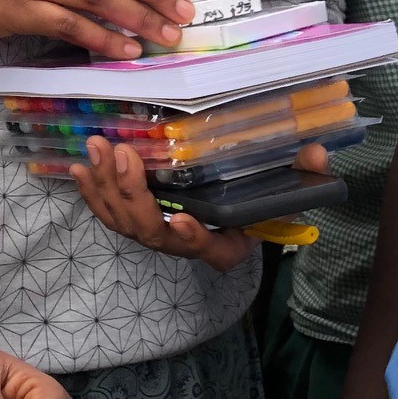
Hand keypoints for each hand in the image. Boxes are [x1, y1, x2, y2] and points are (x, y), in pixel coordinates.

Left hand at [71, 139, 331, 273]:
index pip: (210, 251)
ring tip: (97, 147)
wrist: (230, 219)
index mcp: (223, 244)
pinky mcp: (133, 220)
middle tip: (123, 154)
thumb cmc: (256, 203)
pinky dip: (91, 191)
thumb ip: (303, 176)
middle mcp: (184, 244)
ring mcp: (155, 234)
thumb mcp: (285, 192)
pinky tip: (80, 165)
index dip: (195, 239)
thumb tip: (317, 152)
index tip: (186, 220)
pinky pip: (106, 212)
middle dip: (132, 193)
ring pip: (123, 219)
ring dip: (105, 184)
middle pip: (151, 231)